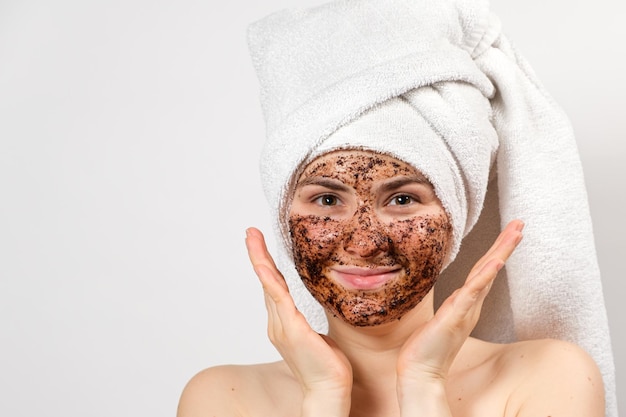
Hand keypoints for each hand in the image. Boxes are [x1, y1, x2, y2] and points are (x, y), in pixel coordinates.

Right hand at [245, 228, 351, 414]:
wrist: (329, 391)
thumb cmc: (327, 367)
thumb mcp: (317, 336)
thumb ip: (308, 321)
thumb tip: (310, 312)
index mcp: (284, 324)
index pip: (274, 288)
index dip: (267, 266)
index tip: (261, 245)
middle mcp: (278, 324)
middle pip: (267, 282)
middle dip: (258, 255)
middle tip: (251, 232)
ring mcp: (282, 327)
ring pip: (269, 286)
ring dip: (260, 260)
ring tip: (253, 238)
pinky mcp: (292, 330)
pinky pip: (279, 300)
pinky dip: (271, 281)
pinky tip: (264, 266)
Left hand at [396, 220, 523, 393]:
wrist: (420, 372)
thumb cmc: (428, 347)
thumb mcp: (442, 318)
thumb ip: (453, 306)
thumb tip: (458, 296)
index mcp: (466, 302)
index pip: (484, 271)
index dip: (497, 251)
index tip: (510, 232)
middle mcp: (470, 304)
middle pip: (490, 268)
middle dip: (505, 245)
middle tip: (520, 224)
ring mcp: (464, 310)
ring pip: (486, 276)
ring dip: (500, 253)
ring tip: (515, 234)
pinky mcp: (454, 318)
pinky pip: (471, 294)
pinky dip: (484, 278)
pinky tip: (495, 263)